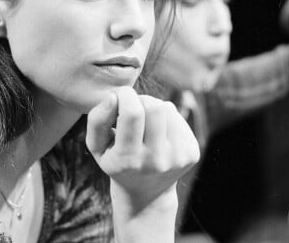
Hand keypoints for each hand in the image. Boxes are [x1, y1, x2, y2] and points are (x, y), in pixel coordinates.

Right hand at [86, 86, 199, 211]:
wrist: (147, 193)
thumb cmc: (117, 162)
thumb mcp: (97, 146)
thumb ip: (97, 120)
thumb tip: (113, 96)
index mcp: (128, 160)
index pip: (132, 113)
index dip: (124, 96)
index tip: (119, 97)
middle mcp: (156, 161)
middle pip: (153, 107)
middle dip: (140, 100)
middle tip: (132, 110)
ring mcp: (178, 158)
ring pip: (167, 108)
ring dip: (153, 107)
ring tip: (145, 123)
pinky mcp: (192, 153)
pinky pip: (179, 117)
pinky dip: (166, 117)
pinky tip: (158, 132)